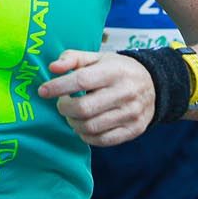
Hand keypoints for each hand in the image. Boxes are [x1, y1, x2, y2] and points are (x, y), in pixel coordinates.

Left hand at [39, 50, 155, 145]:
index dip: (58, 87)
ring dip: (73, 123)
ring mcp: (131, 114)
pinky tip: (84, 126)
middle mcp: (125, 93)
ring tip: (73, 115)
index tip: (43, 91)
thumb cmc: (118, 70)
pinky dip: (86, 135)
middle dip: (65, 108)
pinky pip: (101, 140)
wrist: (154, 84)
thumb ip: (73, 58)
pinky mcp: (133, 130)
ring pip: (90, 127)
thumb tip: (53, 68)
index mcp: (114, 71)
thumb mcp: (98, 58)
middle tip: (62, 103)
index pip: (81, 80)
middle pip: (83, 109)